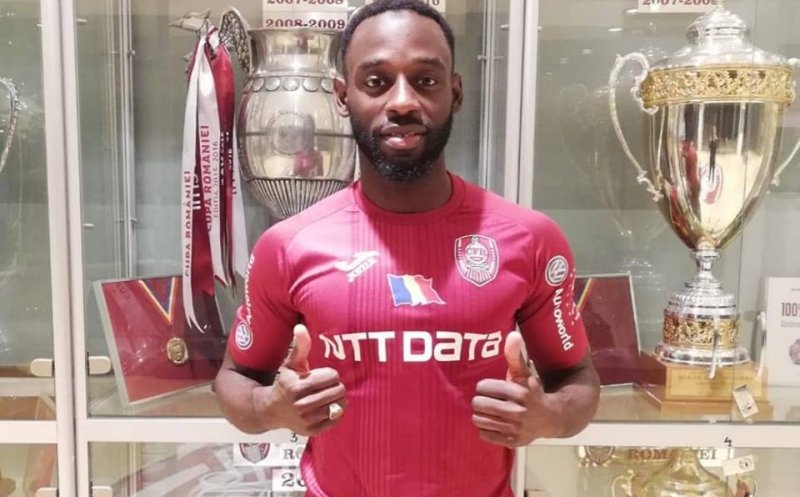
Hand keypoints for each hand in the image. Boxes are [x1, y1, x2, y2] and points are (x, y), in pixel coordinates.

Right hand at [253, 324, 346, 435]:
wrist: (270, 411)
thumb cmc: (285, 384)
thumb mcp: (291, 365)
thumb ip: (300, 346)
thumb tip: (300, 327)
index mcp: (296, 386)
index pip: (331, 376)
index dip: (331, 374)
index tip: (324, 375)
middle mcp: (300, 405)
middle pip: (338, 390)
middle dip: (336, 385)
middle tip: (329, 386)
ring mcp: (306, 420)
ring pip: (339, 405)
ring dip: (338, 398)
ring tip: (330, 395)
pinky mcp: (312, 431)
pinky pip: (336, 419)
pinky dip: (336, 412)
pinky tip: (328, 407)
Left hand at [471, 331, 561, 446]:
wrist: (551, 418)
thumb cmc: (531, 392)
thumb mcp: (524, 373)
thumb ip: (515, 355)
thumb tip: (513, 334)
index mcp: (519, 392)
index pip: (483, 387)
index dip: (483, 386)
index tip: (488, 387)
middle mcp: (517, 412)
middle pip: (478, 404)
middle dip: (480, 400)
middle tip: (485, 400)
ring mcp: (515, 429)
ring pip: (478, 419)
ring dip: (480, 414)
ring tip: (487, 411)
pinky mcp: (512, 442)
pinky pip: (484, 434)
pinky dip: (485, 429)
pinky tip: (493, 423)